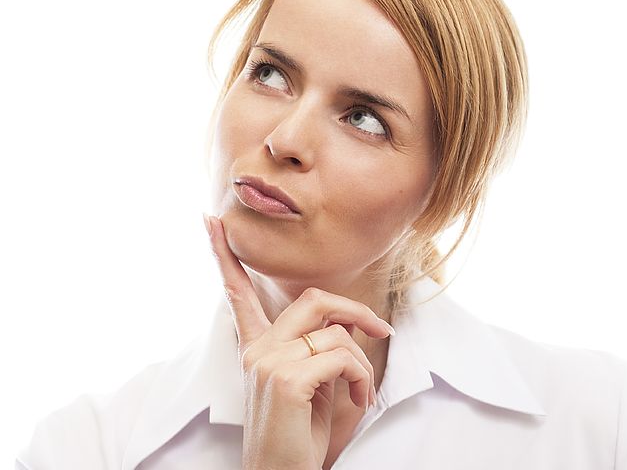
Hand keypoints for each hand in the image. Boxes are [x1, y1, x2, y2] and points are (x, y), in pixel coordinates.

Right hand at [203, 213, 393, 469]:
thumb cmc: (299, 436)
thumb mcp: (312, 384)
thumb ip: (320, 348)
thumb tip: (348, 322)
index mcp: (257, 349)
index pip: (238, 295)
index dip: (223, 257)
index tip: (211, 223)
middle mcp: (258, 351)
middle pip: (312, 299)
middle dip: (355, 310)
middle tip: (381, 331)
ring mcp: (268, 362)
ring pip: (336, 332)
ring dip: (363, 362)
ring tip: (360, 392)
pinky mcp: (285, 379)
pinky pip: (342, 357)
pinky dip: (361, 377)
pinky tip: (357, 399)